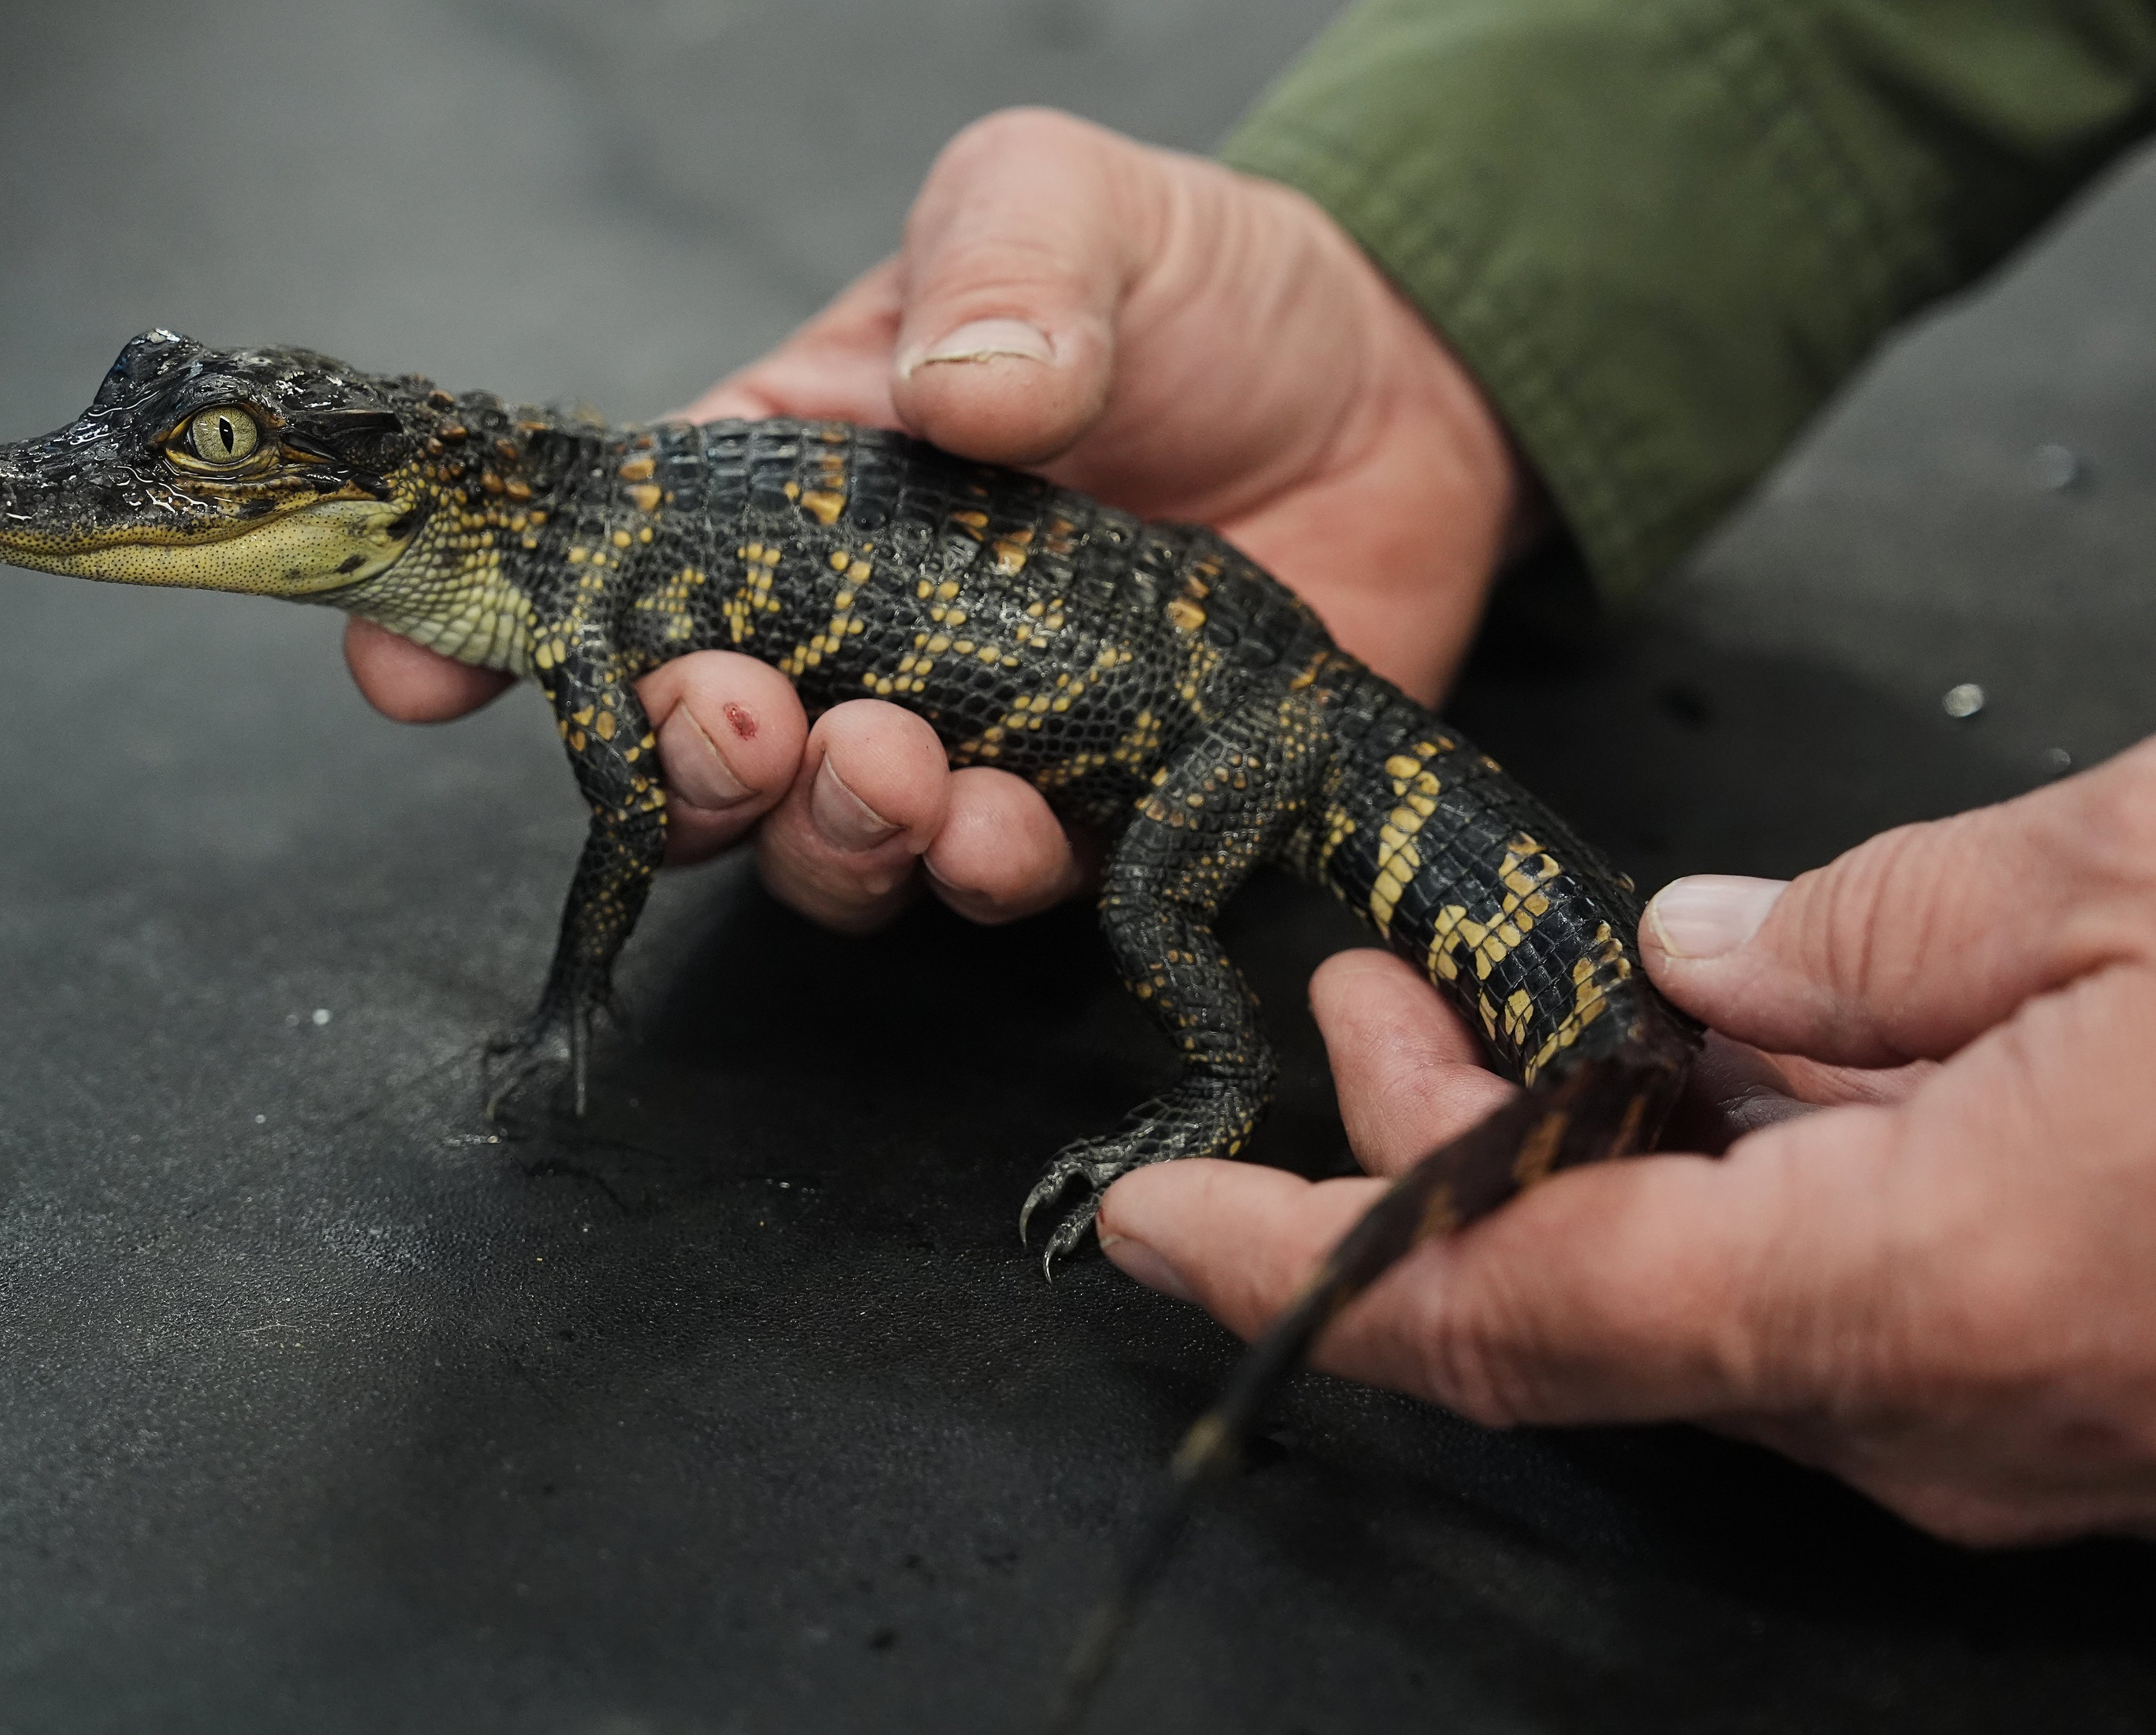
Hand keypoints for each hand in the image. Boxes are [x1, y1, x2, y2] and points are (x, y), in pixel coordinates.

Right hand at [346, 107, 1525, 932]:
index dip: (494, 630)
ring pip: (822, 844)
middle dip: (690, 762)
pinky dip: (982, 875)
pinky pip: (986, 886)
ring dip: (833, 834)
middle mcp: (847, 631)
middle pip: (695, 746)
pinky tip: (1017, 827)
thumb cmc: (1200, 287)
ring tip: (897, 771)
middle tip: (741, 721)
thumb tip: (954, 392)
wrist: (1397, 398)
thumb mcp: (1072, 205)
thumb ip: (999, 262)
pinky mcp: (1083, 810)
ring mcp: (960, 732)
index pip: (603, 566)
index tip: (415, 672)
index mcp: (786, 485)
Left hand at [1097, 737, 2155, 1544]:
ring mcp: (2013, 1420)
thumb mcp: (2144, 887)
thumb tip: (1705, 952)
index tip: (1154, 1225)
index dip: (1296, 1266)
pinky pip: (1836, 1301)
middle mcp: (1946, 1404)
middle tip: (1357, 996)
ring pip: (1702, 1303)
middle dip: (1429, 1150)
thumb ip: (1885, 925)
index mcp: (1928, 1284)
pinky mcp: (2070, 1389)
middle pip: (1579, 1303)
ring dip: (1573, 1154)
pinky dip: (1726, 1188)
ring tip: (1488, 990)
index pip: (1503, 1309)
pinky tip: (1713, 1059)